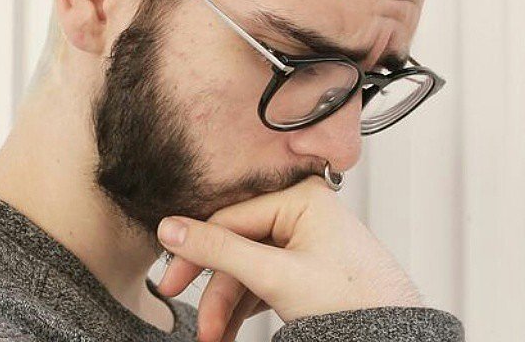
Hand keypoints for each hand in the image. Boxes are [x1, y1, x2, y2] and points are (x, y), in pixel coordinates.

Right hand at [155, 174, 423, 341]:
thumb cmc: (354, 304)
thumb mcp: (276, 275)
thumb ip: (219, 250)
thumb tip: (171, 228)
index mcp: (299, 197)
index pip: (230, 218)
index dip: (197, 252)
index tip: (169, 280)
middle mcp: (300, 211)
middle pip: (238, 246)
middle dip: (217, 291)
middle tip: (197, 322)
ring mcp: (303, 240)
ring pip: (249, 267)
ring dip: (228, 305)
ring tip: (215, 337)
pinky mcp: (305, 266)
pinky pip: (264, 279)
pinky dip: (246, 307)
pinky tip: (231, 329)